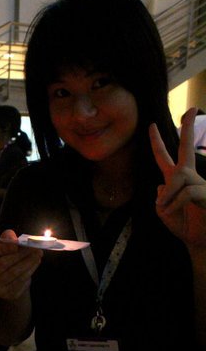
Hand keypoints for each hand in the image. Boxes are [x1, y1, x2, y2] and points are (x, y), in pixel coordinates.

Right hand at [0, 229, 42, 299]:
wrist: (3, 279)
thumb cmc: (0, 257)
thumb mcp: (0, 246)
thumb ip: (6, 238)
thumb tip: (14, 239)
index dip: (1, 249)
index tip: (16, 244)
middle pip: (3, 264)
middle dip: (20, 255)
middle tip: (34, 247)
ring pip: (14, 273)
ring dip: (28, 262)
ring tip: (38, 253)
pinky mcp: (7, 294)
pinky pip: (21, 281)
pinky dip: (30, 270)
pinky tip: (35, 262)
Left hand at [149, 107, 205, 249]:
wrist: (198, 241)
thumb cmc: (182, 225)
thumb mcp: (162, 212)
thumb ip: (160, 197)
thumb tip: (163, 184)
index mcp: (175, 179)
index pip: (164, 157)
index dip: (156, 142)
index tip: (151, 125)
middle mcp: (189, 177)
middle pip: (186, 148)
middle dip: (188, 128)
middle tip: (192, 109)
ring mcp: (200, 183)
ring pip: (180, 176)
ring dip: (169, 195)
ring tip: (166, 211)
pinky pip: (187, 192)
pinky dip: (175, 203)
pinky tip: (173, 213)